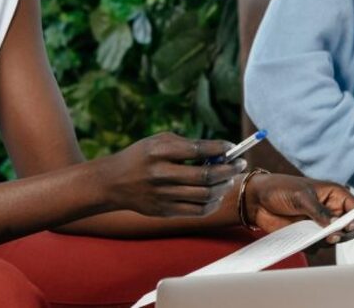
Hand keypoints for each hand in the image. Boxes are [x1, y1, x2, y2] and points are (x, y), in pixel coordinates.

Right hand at [95, 133, 245, 217]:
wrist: (112, 183)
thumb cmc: (141, 156)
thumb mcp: (158, 142)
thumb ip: (188, 145)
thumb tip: (221, 152)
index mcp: (159, 151)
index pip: (198, 149)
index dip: (220, 148)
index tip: (232, 147)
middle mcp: (161, 174)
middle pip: (206, 175)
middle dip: (229, 169)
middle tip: (240, 164)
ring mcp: (163, 195)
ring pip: (205, 195)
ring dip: (223, 186)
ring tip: (229, 178)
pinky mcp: (164, 211)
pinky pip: (197, 211)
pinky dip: (212, 203)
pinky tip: (216, 194)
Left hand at [244, 174, 353, 244]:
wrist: (257, 200)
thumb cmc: (280, 189)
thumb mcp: (301, 196)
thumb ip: (319, 212)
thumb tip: (334, 227)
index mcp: (334, 195)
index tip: (349, 225)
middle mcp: (330, 210)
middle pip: (351, 228)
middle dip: (345, 234)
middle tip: (332, 236)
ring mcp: (320, 224)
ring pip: (335, 240)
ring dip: (328, 241)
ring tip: (317, 236)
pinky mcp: (308, 235)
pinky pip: (317, 247)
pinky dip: (312, 246)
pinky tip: (302, 238)